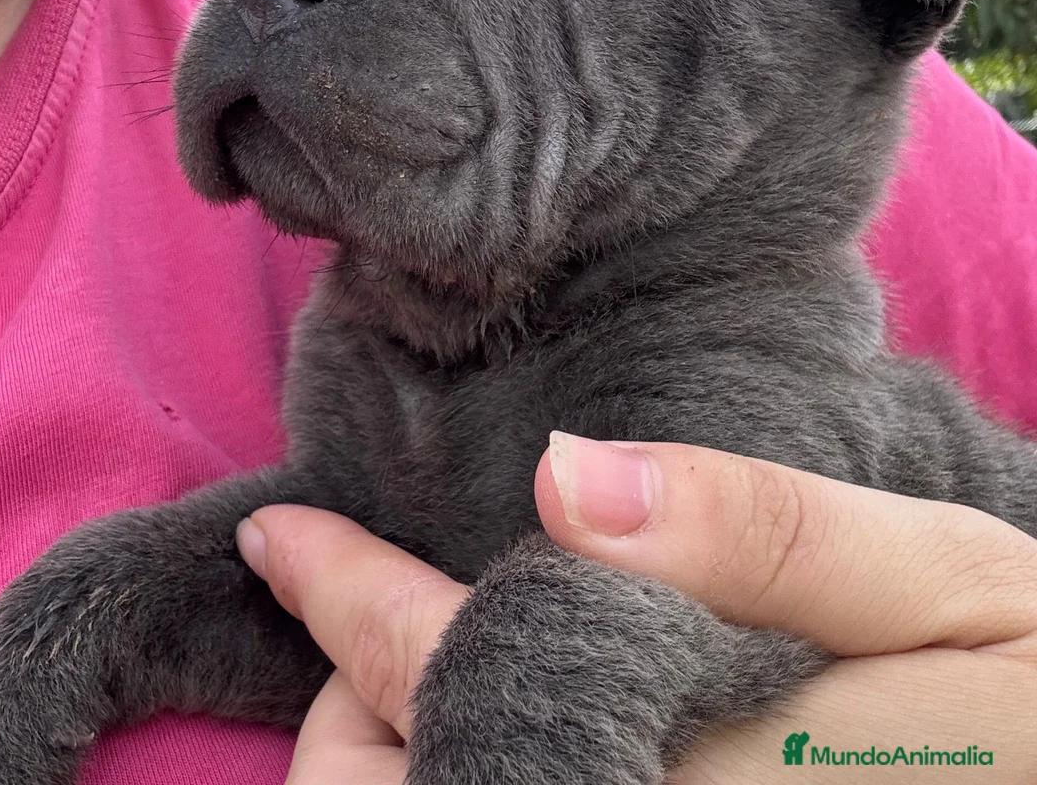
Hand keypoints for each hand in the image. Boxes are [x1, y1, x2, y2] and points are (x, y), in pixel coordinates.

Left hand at [236, 434, 1036, 781]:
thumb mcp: (945, 583)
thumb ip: (760, 532)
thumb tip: (565, 472)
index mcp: (688, 756)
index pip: (441, 669)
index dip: (343, 594)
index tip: (282, 534)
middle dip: (346, 698)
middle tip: (350, 598)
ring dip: (385, 753)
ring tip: (396, 664)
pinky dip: (455, 774)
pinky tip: (478, 721)